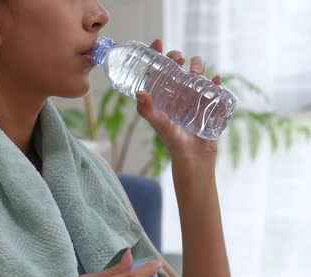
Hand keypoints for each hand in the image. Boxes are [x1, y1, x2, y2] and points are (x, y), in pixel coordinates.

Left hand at [136, 39, 221, 163]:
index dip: (157, 55)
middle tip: (178, 58)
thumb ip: (147, 110)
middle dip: (177, 58)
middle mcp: (177, 93)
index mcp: (162, 95)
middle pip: (177, 68)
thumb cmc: (173, 140)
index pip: (157, 70)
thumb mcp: (159, 123)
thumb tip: (139, 92)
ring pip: (196, 74)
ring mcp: (194, 97)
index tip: (158, 43)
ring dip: (197, 66)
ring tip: (196, 65)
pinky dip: (216, 83)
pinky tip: (216, 80)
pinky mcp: (209, 104)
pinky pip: (214, 89)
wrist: (194, 156)